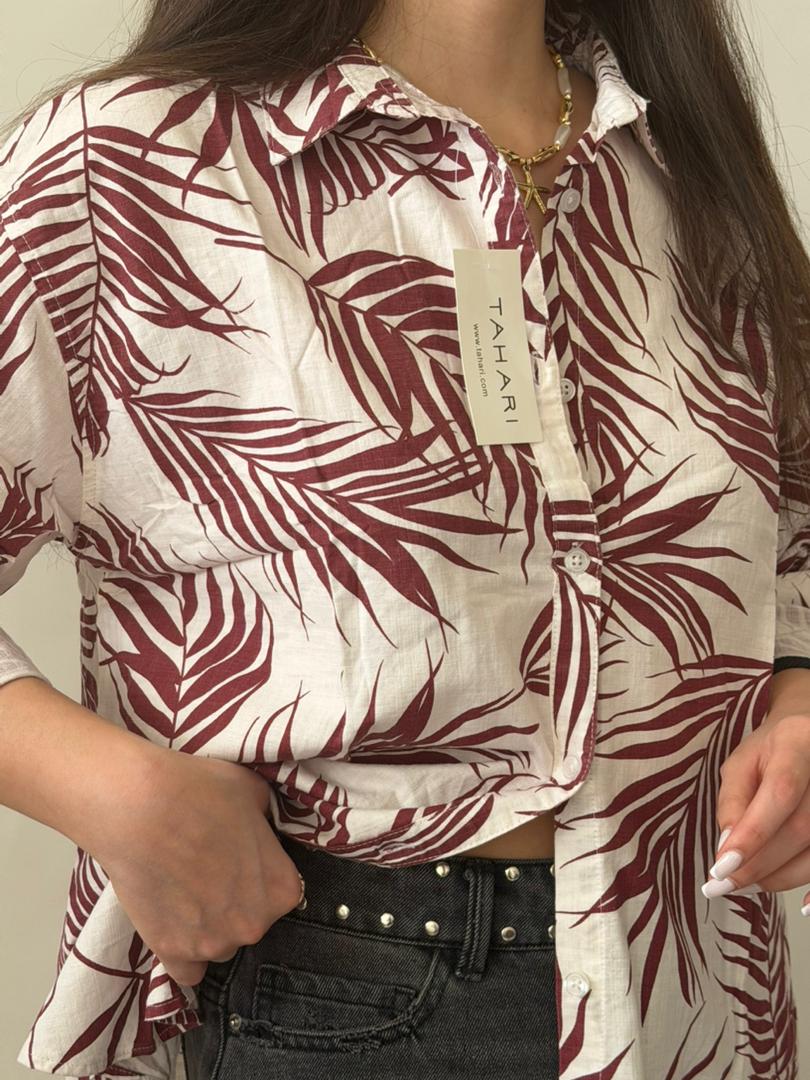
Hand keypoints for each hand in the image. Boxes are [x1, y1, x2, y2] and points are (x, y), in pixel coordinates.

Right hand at [91, 747, 304, 985]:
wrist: (140, 808)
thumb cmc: (201, 793)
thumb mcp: (253, 793)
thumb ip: (266, 820)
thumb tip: (262, 824)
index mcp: (282, 889)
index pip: (280, 892)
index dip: (258, 873)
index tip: (238, 858)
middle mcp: (254, 925)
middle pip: (250, 921)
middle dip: (234, 901)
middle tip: (207, 870)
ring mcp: (213, 944)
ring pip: (219, 944)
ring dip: (208, 926)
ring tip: (183, 889)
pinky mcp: (172, 953)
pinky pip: (187, 972)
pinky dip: (182, 955)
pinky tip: (174, 927)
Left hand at [704, 711, 809, 915]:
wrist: (809, 740)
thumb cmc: (771, 752)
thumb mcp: (741, 764)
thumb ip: (732, 802)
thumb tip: (726, 851)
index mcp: (798, 743)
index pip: (781, 792)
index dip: (753, 834)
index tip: (722, 868)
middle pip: (802, 828)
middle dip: (759, 863)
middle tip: (723, 883)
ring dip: (781, 876)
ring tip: (747, 882)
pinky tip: (800, 905)